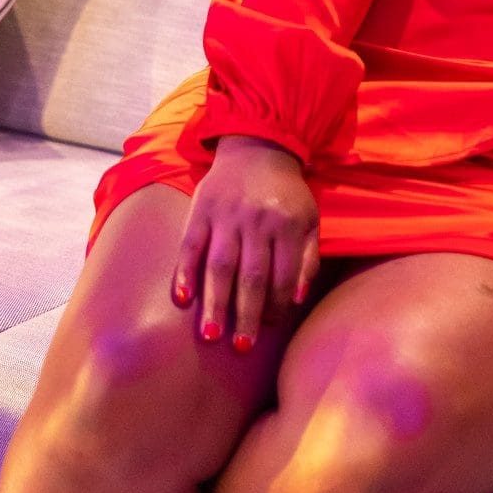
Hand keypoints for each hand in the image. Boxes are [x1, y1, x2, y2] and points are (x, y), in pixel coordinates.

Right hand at [172, 135, 320, 350]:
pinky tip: (182, 299)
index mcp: (288, 224)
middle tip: (241, 347)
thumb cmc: (287, 193)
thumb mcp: (310, 219)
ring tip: (211, 335)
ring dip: (215, 302)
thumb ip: (309, 258)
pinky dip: (185, 272)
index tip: (270, 327)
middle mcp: (257, 221)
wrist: (259, 146)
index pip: (283, 275)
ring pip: (220, 266)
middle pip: (251, 276)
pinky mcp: (201, 210)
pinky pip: (190, 245)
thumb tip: (297, 299)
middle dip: (247, 314)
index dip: (277, 305)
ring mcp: (227, 215)